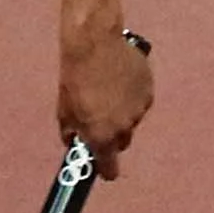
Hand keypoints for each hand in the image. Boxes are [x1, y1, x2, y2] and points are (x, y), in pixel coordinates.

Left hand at [59, 22, 152, 178]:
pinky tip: (119, 78)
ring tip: (109, 89)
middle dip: (113, 135)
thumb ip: (72, 132)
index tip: (104, 169)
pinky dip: (131, 94)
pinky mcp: (148, 89)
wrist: (94, 43)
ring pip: (132, 118)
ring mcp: (140, 108)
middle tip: (101, 117)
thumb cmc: (74, 77)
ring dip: (122, 111)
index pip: (110, 168)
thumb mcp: (64, 110)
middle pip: (122, 141)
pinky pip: (140, 99)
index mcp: (103, 136)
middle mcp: (125, 127)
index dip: (106, 169)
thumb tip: (75, 141)